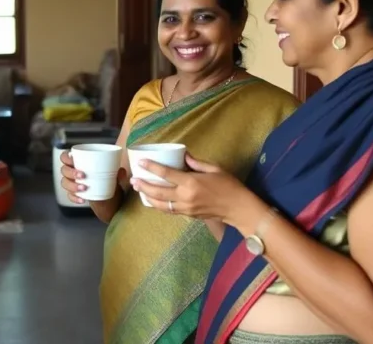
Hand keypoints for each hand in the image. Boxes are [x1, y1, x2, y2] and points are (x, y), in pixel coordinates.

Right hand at [59, 150, 128, 203]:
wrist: (112, 200)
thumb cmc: (110, 182)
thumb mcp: (117, 177)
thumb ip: (120, 174)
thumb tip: (120, 170)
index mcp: (79, 163)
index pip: (65, 157)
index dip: (66, 157)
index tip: (73, 159)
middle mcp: (73, 173)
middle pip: (64, 170)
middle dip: (71, 172)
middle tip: (83, 175)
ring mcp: (73, 184)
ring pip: (64, 183)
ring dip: (72, 185)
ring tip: (84, 188)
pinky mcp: (75, 195)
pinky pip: (70, 196)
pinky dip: (75, 198)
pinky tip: (82, 199)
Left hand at [130, 154, 251, 221]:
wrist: (239, 209)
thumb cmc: (229, 186)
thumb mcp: (214, 169)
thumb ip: (196, 163)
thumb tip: (184, 156)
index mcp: (191, 182)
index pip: (166, 174)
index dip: (152, 168)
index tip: (141, 163)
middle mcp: (185, 196)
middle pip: (158, 191)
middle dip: (144, 185)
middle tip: (133, 180)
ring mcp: (186, 208)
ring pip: (161, 204)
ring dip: (148, 197)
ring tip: (139, 190)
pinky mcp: (188, 215)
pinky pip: (169, 211)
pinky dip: (159, 206)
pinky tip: (153, 201)